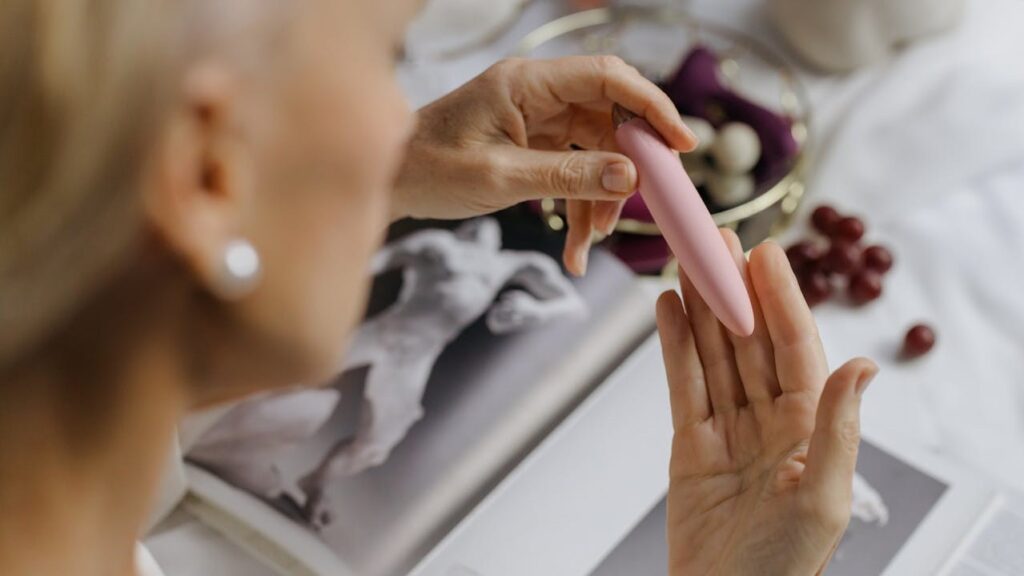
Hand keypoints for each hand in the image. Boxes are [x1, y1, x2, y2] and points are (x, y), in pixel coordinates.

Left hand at [393, 56, 698, 275]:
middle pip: (609, 117)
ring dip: (602, 197)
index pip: (607, 78)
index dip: (651, 106)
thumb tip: (629, 177)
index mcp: (527, 83)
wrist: (388, 182)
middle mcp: (537, 94)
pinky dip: (579, 206)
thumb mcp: (501, 177)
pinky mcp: (531, 145)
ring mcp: (536, 120)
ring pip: (595, 150)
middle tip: (648, 203)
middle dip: (630, 164)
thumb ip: (567, 176)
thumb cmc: (429, 169)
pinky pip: (573, 170)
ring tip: (592, 240)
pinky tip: (576, 247)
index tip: (681, 143)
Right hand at [656, 230, 877, 575]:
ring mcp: (728, 430)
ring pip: (713, 355)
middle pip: (749, 342)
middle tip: (715, 242)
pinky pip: (682, 384)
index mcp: (810, 429)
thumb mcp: (823, 497)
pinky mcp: (690, 444)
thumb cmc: (782, 567)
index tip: (763, 255)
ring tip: (687, 263)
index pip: (794, 348)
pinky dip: (674, 346)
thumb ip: (837, 427)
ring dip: (701, 308)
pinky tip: (669, 311)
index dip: (780, 299)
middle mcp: (771, 421)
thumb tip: (861, 366)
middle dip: (732, 291)